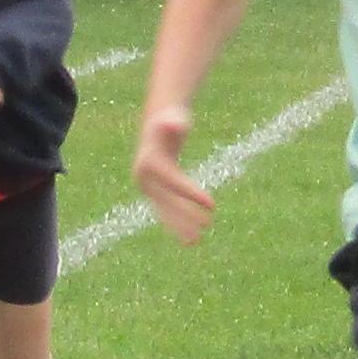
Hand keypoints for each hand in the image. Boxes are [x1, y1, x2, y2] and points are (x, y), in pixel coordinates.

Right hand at [132, 109, 213, 242]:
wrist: (158, 123)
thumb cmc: (170, 118)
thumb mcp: (173, 117)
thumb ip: (174, 123)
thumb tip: (177, 125)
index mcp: (150, 162)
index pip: (174, 182)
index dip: (192, 194)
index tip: (213, 206)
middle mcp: (144, 178)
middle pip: (167, 201)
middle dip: (186, 216)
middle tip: (207, 226)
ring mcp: (148, 187)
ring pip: (165, 210)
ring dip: (180, 226)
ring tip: (196, 241)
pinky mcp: (155, 192)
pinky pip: (166, 210)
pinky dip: (178, 222)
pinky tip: (191, 235)